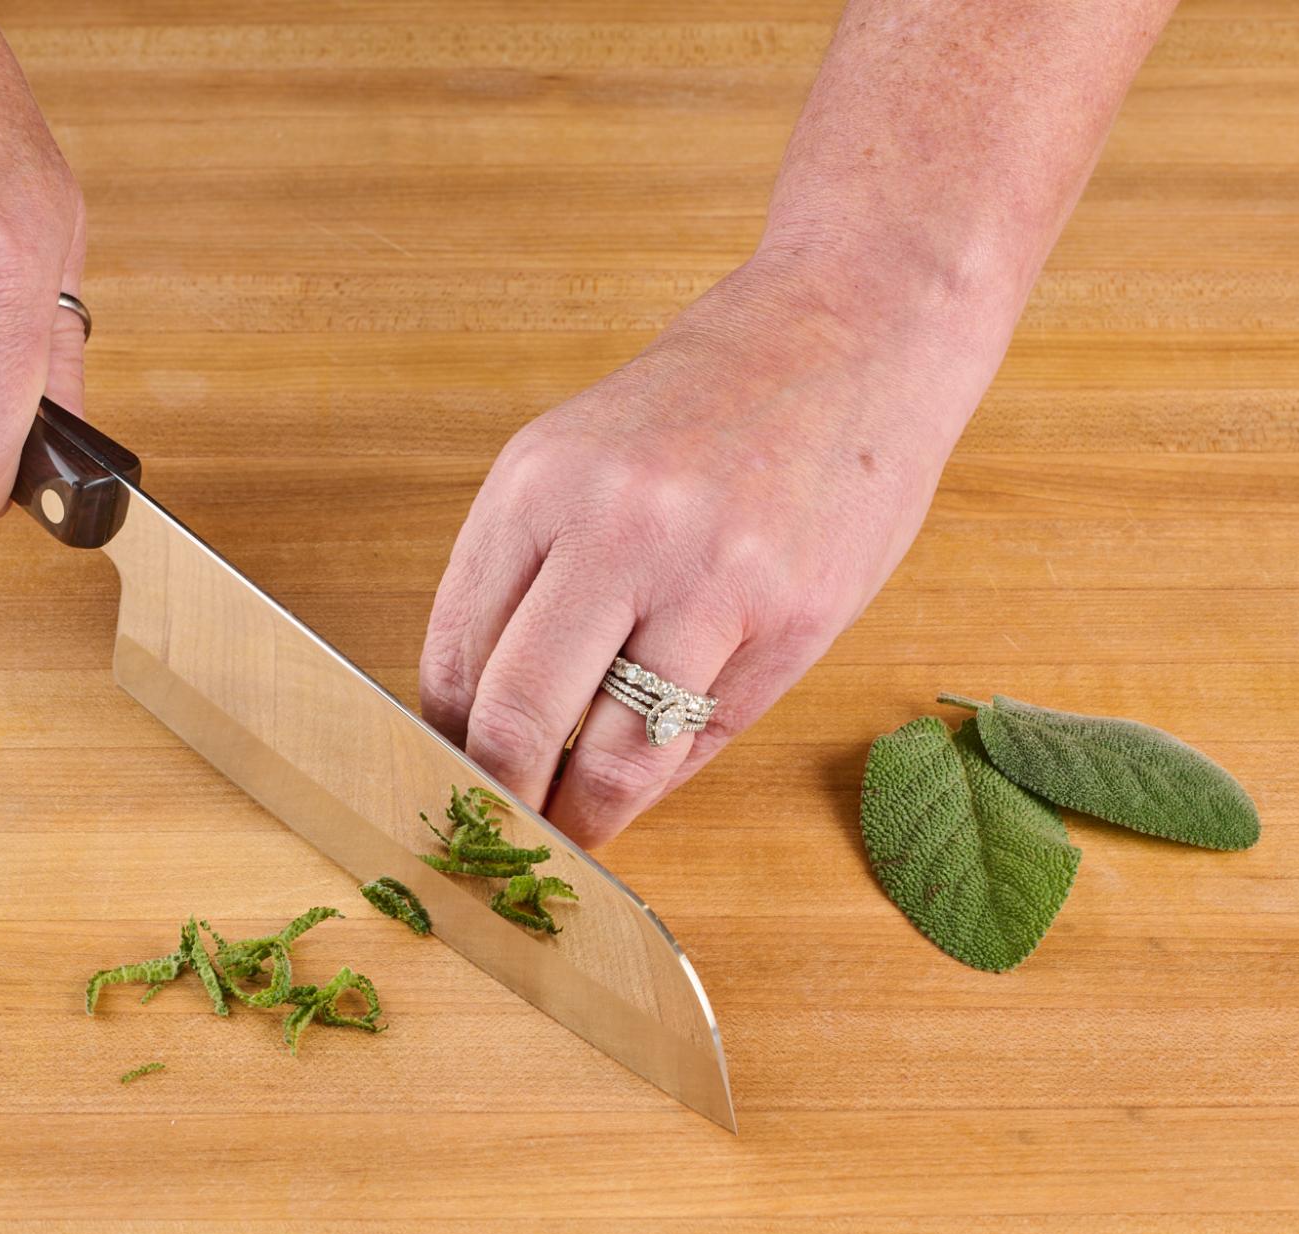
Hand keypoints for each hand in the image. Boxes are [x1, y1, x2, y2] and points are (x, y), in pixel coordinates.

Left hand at [420, 248, 1011, 846]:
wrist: (854, 329)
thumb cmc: (712, 402)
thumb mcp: (586, 456)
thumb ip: (534, 571)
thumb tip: (484, 715)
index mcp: (536, 483)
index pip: (455, 653)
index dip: (444, 742)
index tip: (445, 784)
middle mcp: (612, 527)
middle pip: (517, 716)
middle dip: (499, 798)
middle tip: (497, 839)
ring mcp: (709, 575)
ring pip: (615, 753)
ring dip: (584, 816)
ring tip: (572, 837)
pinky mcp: (791, 616)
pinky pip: (704, 736)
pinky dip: (664, 777)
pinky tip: (646, 786)